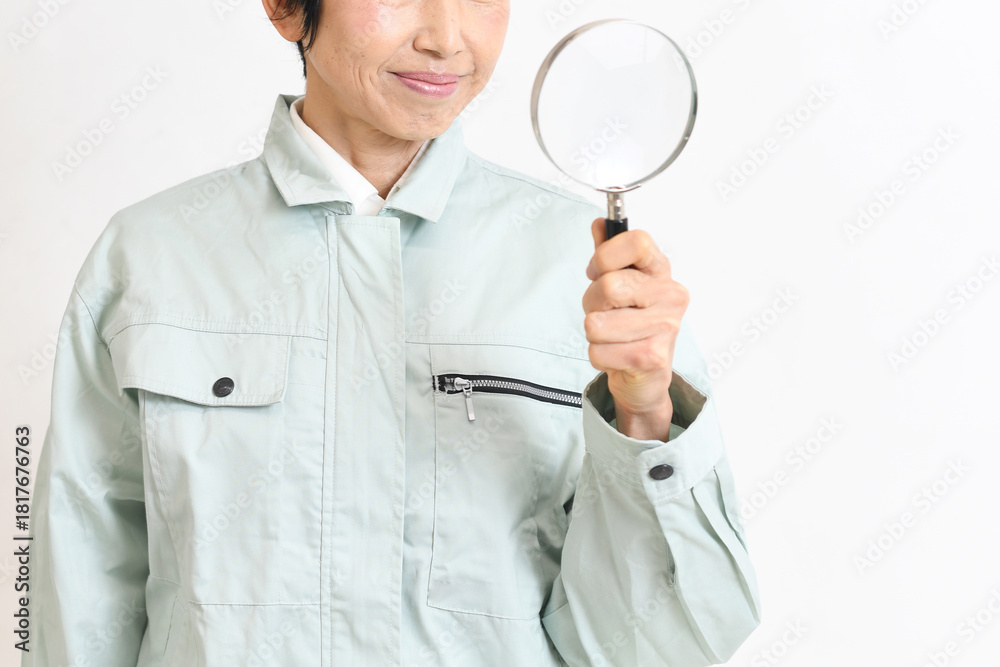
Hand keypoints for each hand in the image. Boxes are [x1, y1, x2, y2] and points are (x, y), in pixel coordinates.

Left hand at [582, 218, 688, 440]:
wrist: (646, 376)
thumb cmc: (631, 325)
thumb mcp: (622, 285)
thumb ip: (609, 254)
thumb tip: (600, 224)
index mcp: (661, 272)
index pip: (636, 241)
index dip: (605, 256)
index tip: (598, 271)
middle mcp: (670, 296)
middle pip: (608, 286)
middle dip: (592, 303)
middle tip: (606, 313)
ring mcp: (665, 327)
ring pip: (596, 323)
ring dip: (594, 333)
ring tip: (613, 336)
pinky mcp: (651, 358)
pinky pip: (597, 351)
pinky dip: (598, 356)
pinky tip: (617, 356)